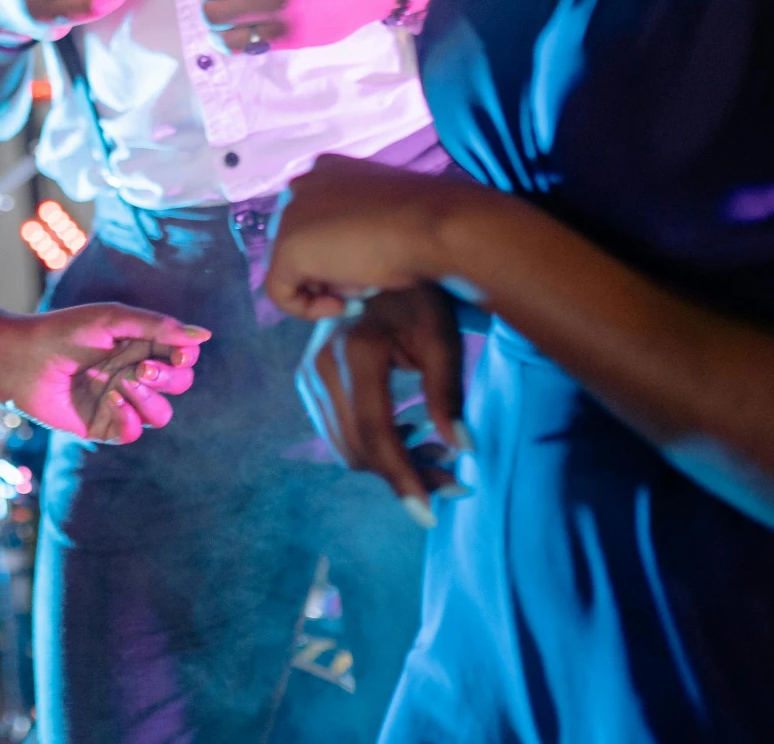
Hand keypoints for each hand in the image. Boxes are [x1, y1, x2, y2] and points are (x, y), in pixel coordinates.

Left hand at [0, 304, 210, 442]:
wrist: (21, 359)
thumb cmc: (64, 332)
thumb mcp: (113, 320)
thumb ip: (158, 328)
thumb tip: (205, 336)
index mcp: (140, 347)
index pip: (182, 356)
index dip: (186, 357)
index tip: (179, 353)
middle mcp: (135, 375)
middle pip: (179, 385)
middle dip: (169, 377)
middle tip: (143, 367)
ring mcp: (120, 403)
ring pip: (162, 414)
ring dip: (148, 399)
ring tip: (121, 383)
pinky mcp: (102, 427)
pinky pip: (134, 432)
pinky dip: (128, 417)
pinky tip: (108, 399)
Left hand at [266, 154, 468, 318]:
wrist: (431, 226)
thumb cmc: (421, 221)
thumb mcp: (385, 217)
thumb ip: (358, 225)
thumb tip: (345, 258)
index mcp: (327, 170)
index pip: (317, 220)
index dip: (337, 250)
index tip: (366, 264)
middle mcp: (302, 185)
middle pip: (303, 242)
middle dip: (330, 269)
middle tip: (365, 280)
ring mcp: (291, 215)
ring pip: (293, 267)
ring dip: (326, 286)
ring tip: (363, 285)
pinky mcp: (288, 248)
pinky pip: (281, 292)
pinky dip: (307, 309)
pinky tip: (342, 306)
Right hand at [299, 286, 471, 522]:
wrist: (379, 257)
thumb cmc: (419, 295)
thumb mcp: (441, 338)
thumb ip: (448, 395)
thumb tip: (463, 450)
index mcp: (356, 355)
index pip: (377, 436)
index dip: (404, 480)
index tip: (431, 516)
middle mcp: (323, 368)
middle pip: (360, 449)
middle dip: (406, 475)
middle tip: (454, 483)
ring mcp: (310, 373)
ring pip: (347, 445)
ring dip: (391, 462)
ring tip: (439, 459)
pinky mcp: (310, 377)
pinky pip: (339, 429)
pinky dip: (374, 444)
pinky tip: (410, 434)